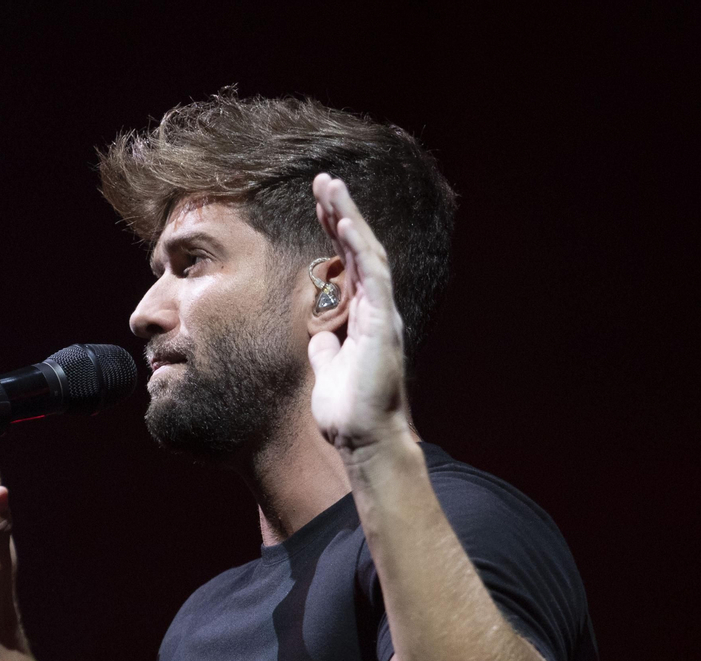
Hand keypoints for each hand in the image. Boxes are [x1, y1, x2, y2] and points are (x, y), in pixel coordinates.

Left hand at [308, 174, 411, 454]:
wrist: (362, 439)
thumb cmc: (347, 411)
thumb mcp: (327, 369)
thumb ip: (325, 347)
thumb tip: (316, 336)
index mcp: (363, 316)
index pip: (348, 262)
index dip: (333, 231)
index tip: (317, 204)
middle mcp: (377, 309)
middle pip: (359, 248)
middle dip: (340, 212)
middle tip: (323, 180)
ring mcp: (383, 313)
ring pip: (368, 252)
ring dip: (348, 217)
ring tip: (330, 186)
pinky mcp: (383, 323)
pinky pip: (373, 275)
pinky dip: (359, 247)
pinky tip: (344, 221)